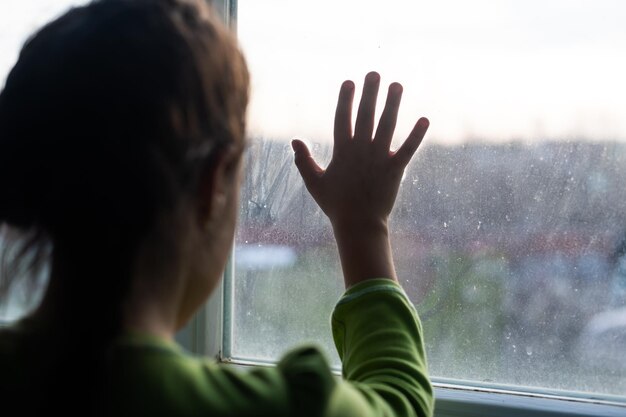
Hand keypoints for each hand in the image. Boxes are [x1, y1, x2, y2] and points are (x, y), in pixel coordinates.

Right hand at [292, 71, 428, 228]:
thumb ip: (303, 160)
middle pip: (366, 115)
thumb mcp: (314, 182)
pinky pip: (408, 149)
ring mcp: (379, 158)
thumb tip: (294, 140)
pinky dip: (416, 135)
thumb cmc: (335, 205)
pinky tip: (424, 119)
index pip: (343, 118)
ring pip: (387, 126)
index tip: (349, 82)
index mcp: (342, 151)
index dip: (346, 99)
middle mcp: (361, 150)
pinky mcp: (396, 170)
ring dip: (392, 104)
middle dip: (370, 93)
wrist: (358, 225)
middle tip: (374, 73)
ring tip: (397, 85)